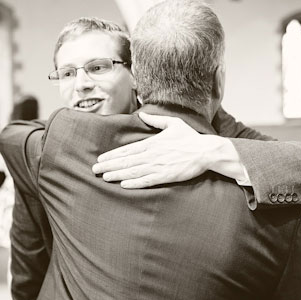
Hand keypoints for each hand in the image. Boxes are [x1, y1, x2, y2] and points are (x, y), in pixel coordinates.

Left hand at [92, 112, 223, 188]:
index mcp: (152, 143)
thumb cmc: (190, 138)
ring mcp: (158, 166)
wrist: (206, 151)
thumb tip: (142, 113)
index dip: (113, 155)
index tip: (101, 158)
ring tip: (104, 177)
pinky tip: (123, 185)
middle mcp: (152, 155)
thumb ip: (156, 120)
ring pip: (133, 172)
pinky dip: (134, 183)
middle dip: (109, 165)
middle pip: (126, 162)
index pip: (127, 150)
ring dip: (117, 174)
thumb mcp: (173, 124)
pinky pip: (147, 181)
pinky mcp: (166, 176)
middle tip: (94, 169)